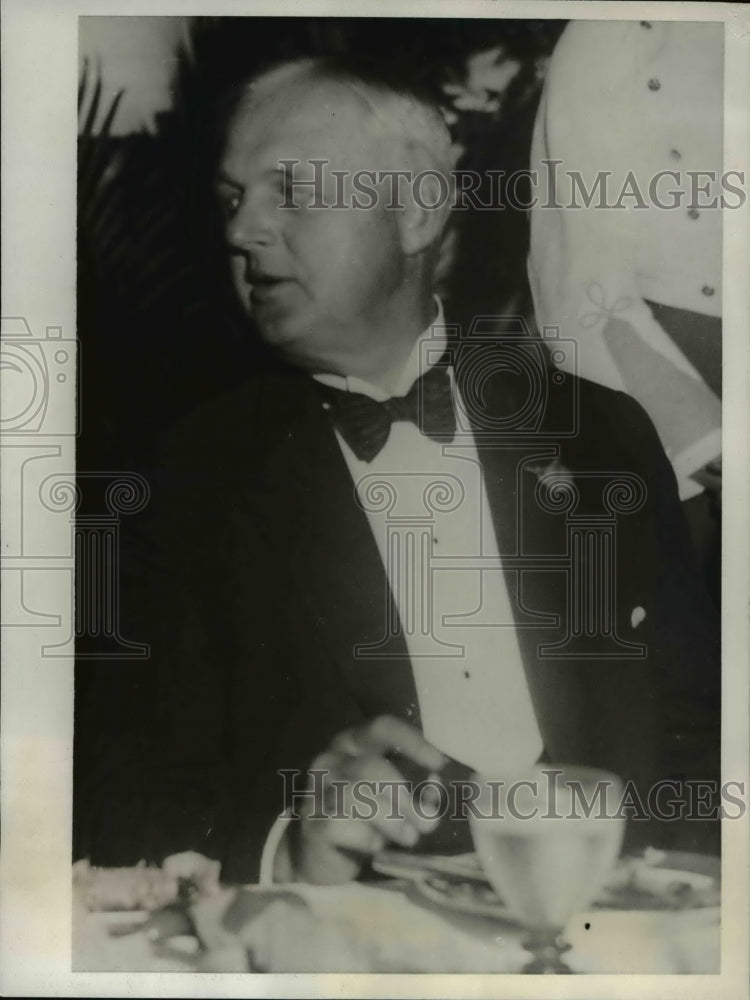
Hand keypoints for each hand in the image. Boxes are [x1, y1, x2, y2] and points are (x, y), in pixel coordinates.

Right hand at [286, 715, 447, 883]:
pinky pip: (340, 824)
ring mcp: (317, 789)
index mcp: (355, 743)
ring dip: (391, 820)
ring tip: (409, 837)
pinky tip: (376, 847)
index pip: (383, 728)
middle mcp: (332, 758)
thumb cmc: (366, 817)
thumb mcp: (395, 799)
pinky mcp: (312, 821)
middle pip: (371, 768)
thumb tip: (436, 788)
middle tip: (427, 821)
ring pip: (356, 796)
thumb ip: (417, 790)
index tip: (440, 763)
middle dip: (405, 797)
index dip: (412, 742)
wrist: (321, 853)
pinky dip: (366, 838)